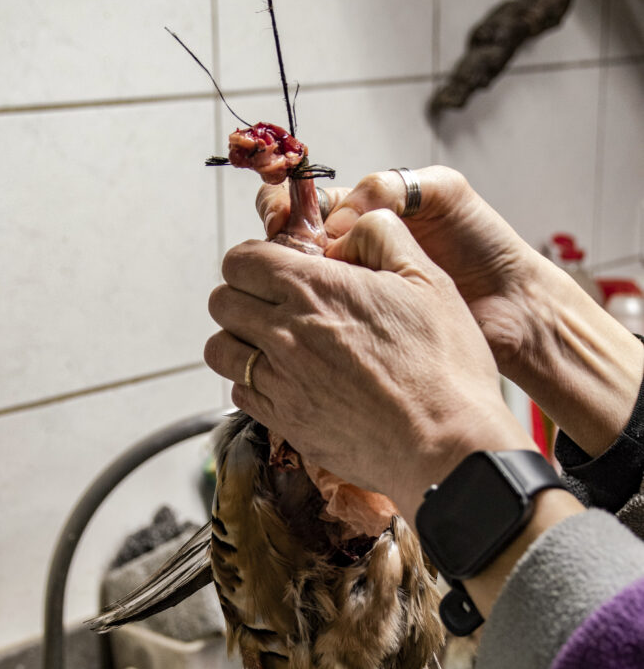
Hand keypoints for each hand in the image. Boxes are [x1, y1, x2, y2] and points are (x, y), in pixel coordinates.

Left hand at [258, 169, 643, 457]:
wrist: (447, 447)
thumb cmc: (445, 367)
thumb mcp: (428, 281)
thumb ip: (385, 236)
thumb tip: (359, 221)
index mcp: (315, 289)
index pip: (241, 260)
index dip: (257, 259)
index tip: (279, 269)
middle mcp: (284, 333)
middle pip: (222, 301)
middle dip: (244, 295)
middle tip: (276, 304)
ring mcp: (279, 382)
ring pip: (220, 350)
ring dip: (240, 341)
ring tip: (274, 344)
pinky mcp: (284, 422)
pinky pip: (239, 394)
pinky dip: (253, 384)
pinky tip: (288, 382)